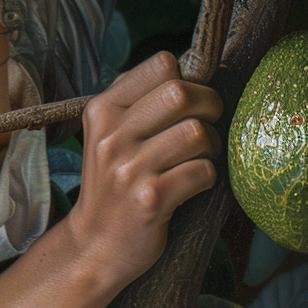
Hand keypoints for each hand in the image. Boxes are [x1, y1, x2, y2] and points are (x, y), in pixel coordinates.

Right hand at [65, 51, 222, 283]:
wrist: (96, 243)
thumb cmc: (114, 181)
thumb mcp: (110, 133)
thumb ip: (141, 103)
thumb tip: (196, 71)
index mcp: (102, 108)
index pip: (161, 64)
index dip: (188, 78)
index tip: (191, 100)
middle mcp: (112, 134)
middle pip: (181, 93)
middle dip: (209, 105)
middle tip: (207, 125)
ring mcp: (129, 168)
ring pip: (197, 133)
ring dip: (211, 146)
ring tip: (199, 157)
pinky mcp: (150, 200)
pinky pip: (202, 172)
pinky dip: (208, 177)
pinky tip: (193, 184)